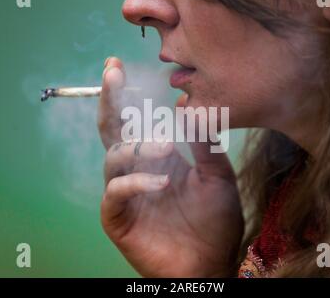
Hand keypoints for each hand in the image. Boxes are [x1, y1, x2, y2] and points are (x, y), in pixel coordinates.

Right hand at [98, 57, 243, 277]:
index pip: (133, 121)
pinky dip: (135, 183)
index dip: (124, 95)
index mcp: (157, 158)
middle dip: (111, 101)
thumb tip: (187, 106)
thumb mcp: (217, 176)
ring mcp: (125, 194)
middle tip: (113, 74)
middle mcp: (136, 171)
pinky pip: (116, 194)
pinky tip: (161, 183)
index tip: (118, 66)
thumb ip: (204, 144)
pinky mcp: (118, 218)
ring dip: (136, 148)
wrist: (211, 263)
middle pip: (113, 131)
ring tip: (164, 147)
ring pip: (113, 159)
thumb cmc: (215, 221)